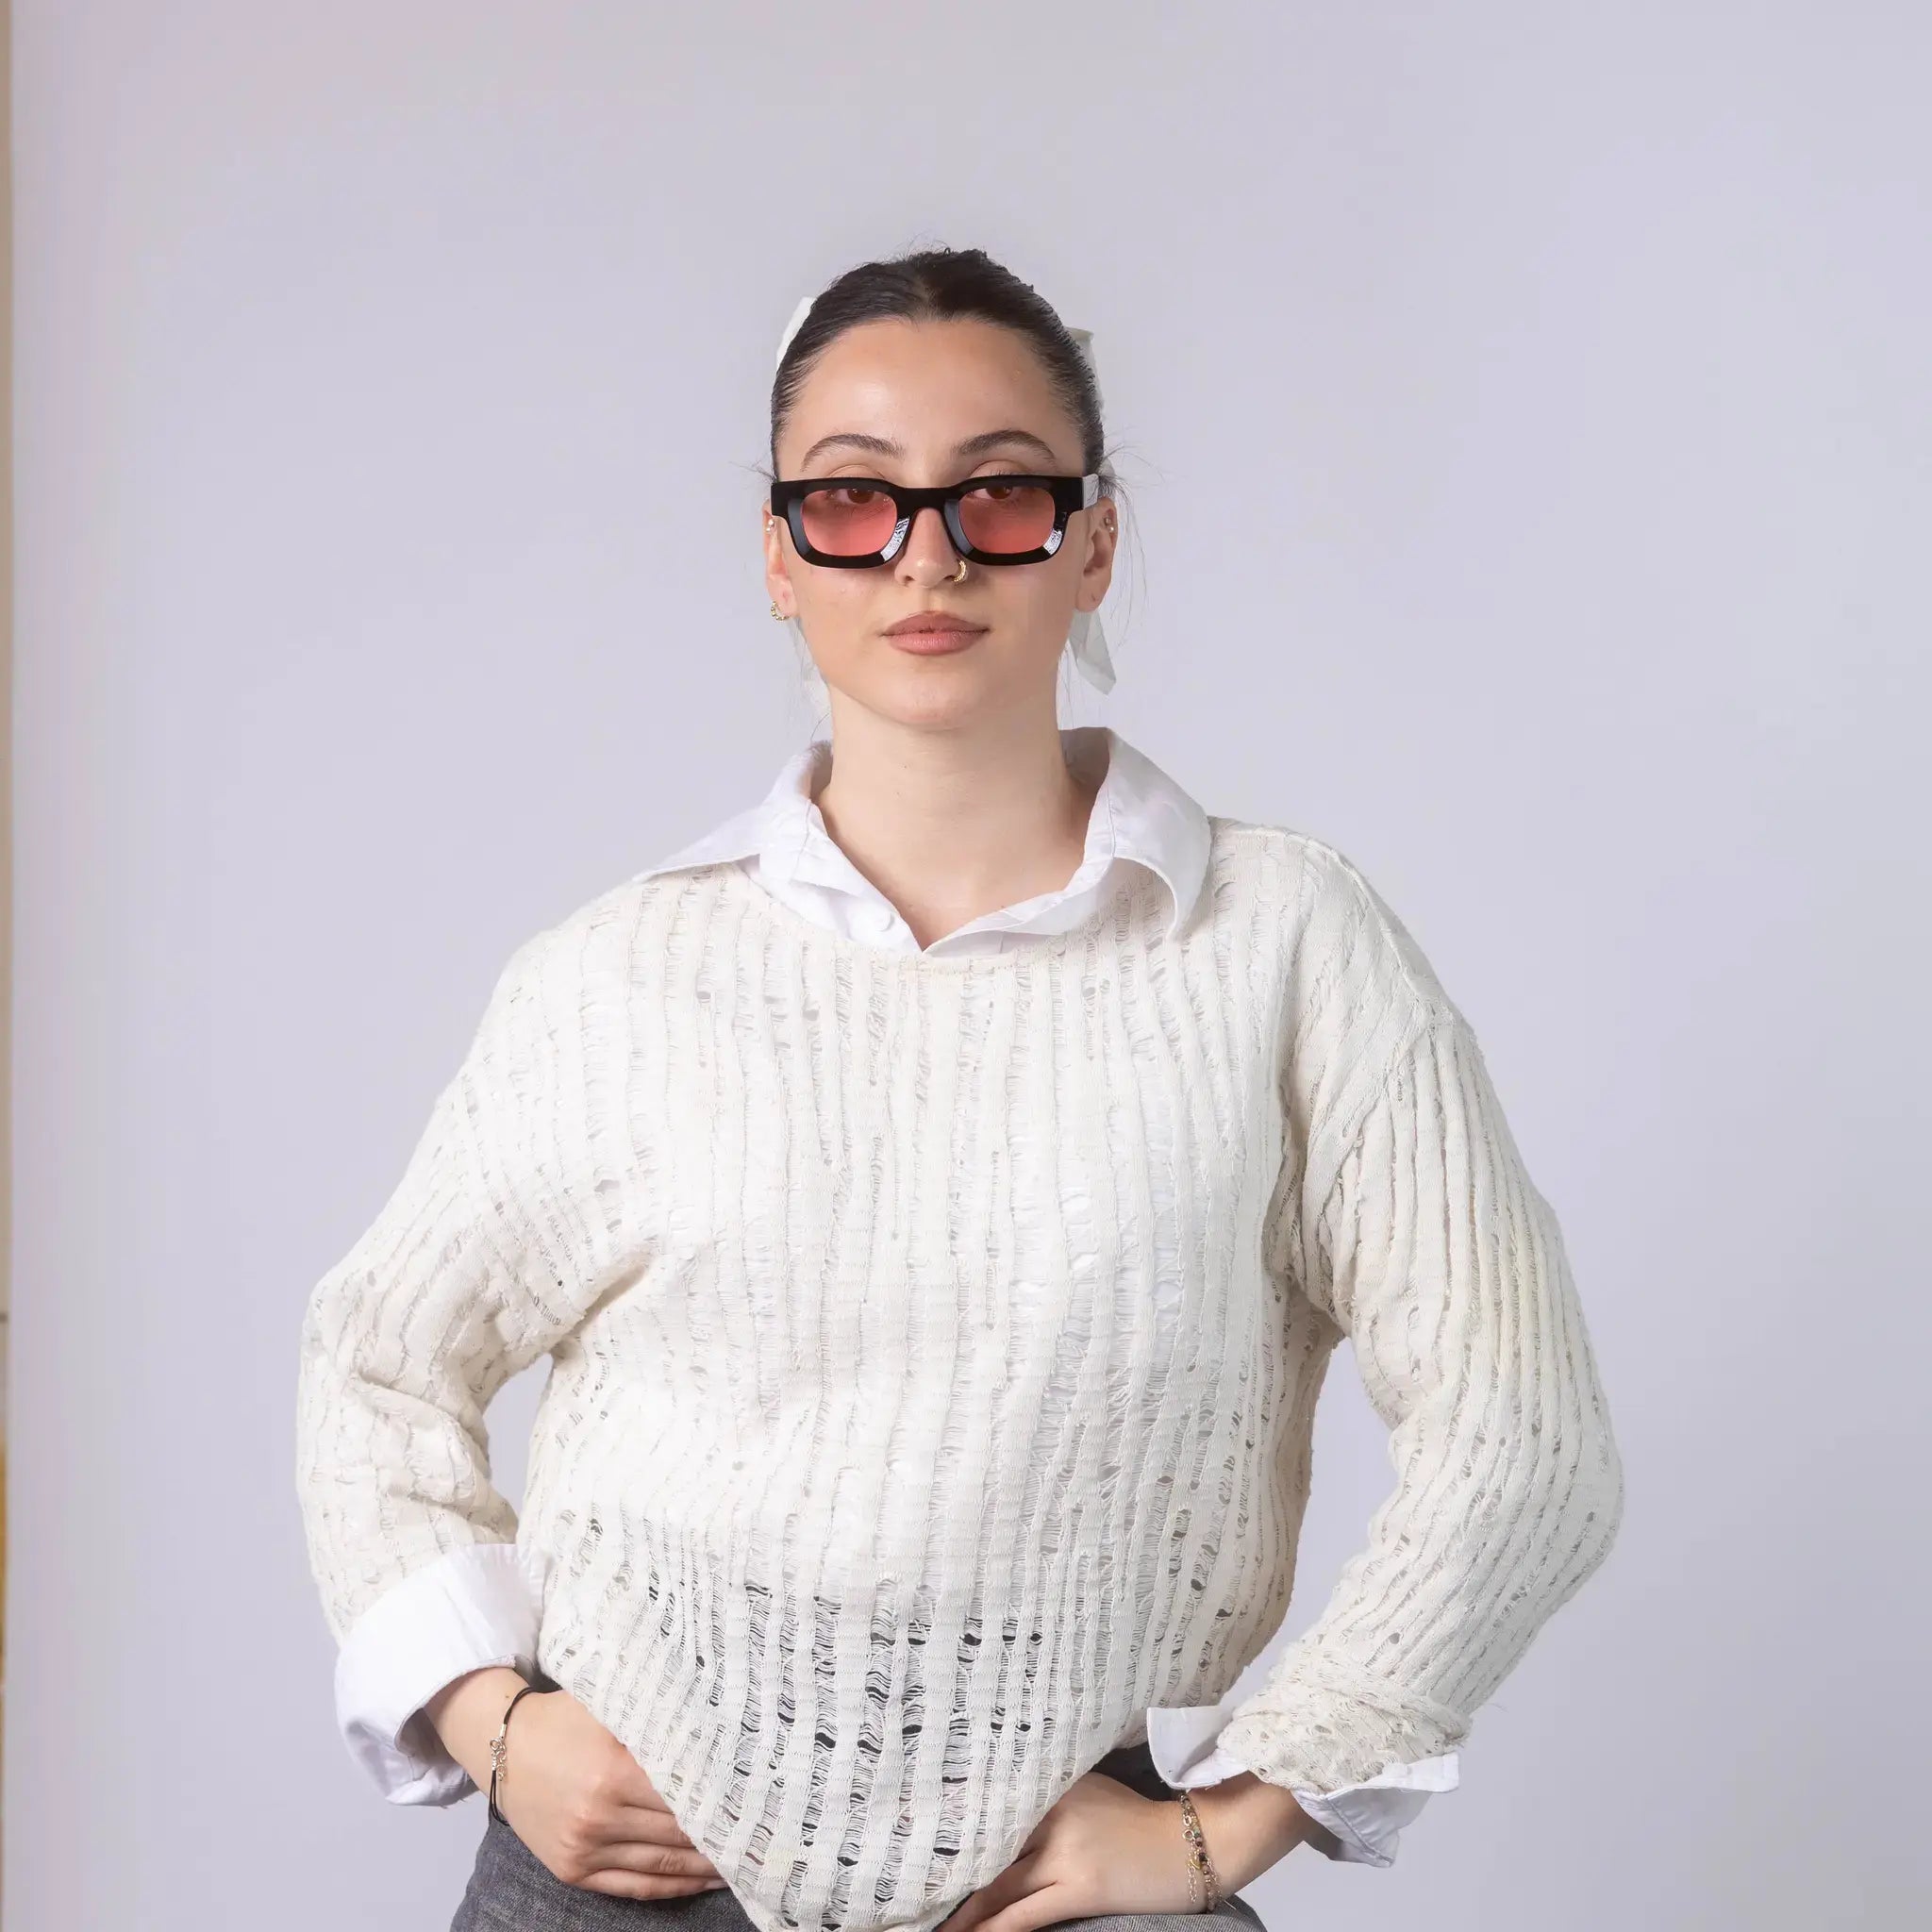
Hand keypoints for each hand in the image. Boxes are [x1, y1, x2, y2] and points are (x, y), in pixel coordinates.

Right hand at [424, 1667, 731, 1900]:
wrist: (503, 1746)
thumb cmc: (563, 1718)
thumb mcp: (610, 1707)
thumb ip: (658, 1720)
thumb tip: (714, 1727)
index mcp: (614, 1771)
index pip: (686, 1795)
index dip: (724, 1801)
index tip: (757, 1801)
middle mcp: (600, 1817)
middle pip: (679, 1834)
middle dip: (723, 1835)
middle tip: (762, 1833)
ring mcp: (585, 1849)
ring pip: (663, 1866)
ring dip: (706, 1866)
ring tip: (744, 1859)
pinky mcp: (573, 1870)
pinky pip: (634, 1887)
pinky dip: (672, 1887)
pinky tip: (702, 1880)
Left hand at [936, 1767, 1315, 1931]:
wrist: (1195, 1841)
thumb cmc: (1141, 1819)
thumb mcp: (1089, 1791)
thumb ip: (1045, 1795)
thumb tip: (997, 1809)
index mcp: (1049, 1784)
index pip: (986, 1802)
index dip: (945, 1823)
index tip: (903, 1831)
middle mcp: (1049, 1812)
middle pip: (983, 1844)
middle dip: (941, 1866)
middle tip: (896, 1883)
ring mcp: (1063, 1851)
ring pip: (995, 1884)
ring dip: (958, 1907)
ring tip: (919, 1920)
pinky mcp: (1080, 1888)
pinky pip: (1024, 1915)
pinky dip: (991, 1929)